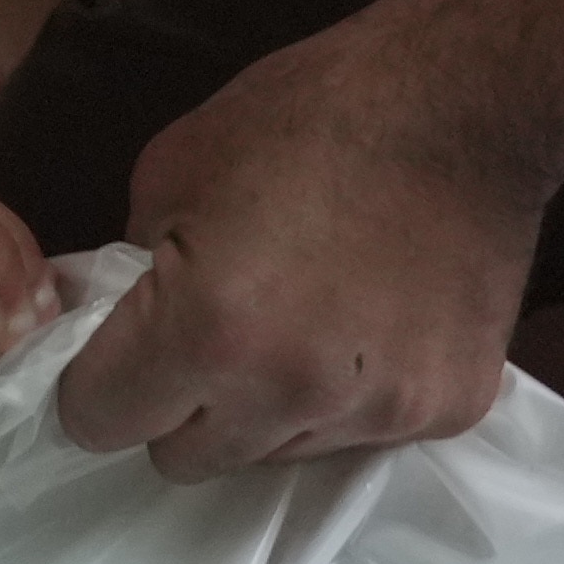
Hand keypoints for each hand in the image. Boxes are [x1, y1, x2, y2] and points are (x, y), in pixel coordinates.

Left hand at [70, 0, 563, 482]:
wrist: (469, 104)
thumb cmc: (314, 115)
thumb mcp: (177, 167)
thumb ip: (134, 263)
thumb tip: (124, 321)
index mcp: (206, 330)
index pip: (99, 421)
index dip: (94, 386)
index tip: (113, 358)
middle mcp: (288, 395)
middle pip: (185, 460)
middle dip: (177, 407)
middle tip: (209, 334)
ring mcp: (374, 414)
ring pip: (274, 455)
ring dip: (265, 409)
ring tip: (300, 320)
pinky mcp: (443, 412)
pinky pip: (359, 435)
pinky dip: (348, 397)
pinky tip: (368, 323)